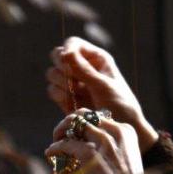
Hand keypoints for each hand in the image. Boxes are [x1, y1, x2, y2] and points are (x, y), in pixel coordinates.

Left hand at [45, 111, 148, 173]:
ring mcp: (103, 141)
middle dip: (70, 121)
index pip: (99, 117)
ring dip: (60, 131)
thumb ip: (111, 148)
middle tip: (62, 134)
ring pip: (73, 123)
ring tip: (55, 141)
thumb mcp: (124, 160)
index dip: (84, 124)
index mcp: (126, 131)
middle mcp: (115, 131)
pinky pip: (65, 144)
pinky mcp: (89, 153)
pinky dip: (55, 147)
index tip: (76, 134)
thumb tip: (89, 145)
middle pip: (85, 115)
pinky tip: (50, 153)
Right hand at [46, 36, 158, 150]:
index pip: (73, 43)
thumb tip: (64, 52)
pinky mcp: (66, 96)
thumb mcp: (103, 86)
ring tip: (79, 95)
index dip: (67, 50)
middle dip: (63, 68)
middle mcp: (83, 67)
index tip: (66, 60)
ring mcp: (73, 82)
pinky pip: (52, 90)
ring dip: (62, 84)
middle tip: (74, 81)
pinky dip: (60, 97)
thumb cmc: (120, 105)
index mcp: (97, 58)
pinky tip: (75, 105)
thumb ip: (84, 70)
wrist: (119, 130)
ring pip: (52, 74)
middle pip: (57, 56)